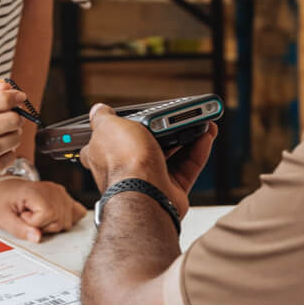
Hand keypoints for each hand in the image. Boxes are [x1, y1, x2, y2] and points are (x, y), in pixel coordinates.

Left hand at [0, 179, 86, 242]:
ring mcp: (60, 192)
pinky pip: (77, 212)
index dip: (33, 223)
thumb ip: (19, 229)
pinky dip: (65, 219)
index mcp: (36, 191)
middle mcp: (52, 190)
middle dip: (43, 226)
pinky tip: (52, 217)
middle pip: (60, 221)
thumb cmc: (1, 200)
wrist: (3, 189)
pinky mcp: (64, 197)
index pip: (48, 215)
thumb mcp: (1, 217)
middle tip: (28, 216)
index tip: (22, 216)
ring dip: (51, 224)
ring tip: (36, 215)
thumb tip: (37, 238)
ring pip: (67, 221)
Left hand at [78, 104, 216, 217]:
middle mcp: (124, 169)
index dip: (121, 125)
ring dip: (187, 137)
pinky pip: (187, 168)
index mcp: (104, 155)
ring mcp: (148, 181)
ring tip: (199, 121)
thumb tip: (98, 109)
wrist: (144, 195)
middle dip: (165, 128)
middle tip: (177, 116)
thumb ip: (102, 117)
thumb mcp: (107, 126)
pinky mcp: (170, 191)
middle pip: (147, 144)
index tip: (136, 114)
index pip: (108, 138)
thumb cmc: (123, 161)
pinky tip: (205, 136)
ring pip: (171, 155)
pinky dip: (197, 152)